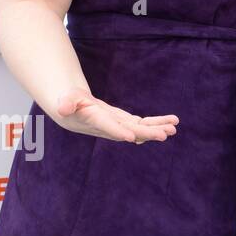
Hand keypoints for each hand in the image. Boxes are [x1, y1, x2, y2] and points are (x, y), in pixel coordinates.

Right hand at [52, 85, 178, 142]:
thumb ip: (66, 102)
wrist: (74, 112)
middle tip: (165, 134)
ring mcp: (119, 126)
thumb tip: (62, 108)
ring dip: (157, 128)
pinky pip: (144, 123)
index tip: (131, 137)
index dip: (118, 131)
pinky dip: (157, 122)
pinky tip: (171, 122)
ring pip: (141, 128)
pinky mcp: (125, 122)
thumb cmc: (68, 102)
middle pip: (130, 131)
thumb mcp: (66, 99)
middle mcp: (110, 127)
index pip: (107, 127)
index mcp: (94, 121)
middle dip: (147, 133)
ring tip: (174, 127)